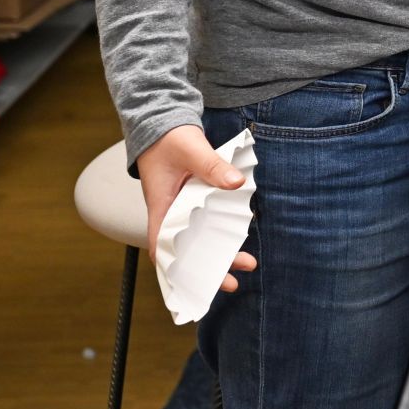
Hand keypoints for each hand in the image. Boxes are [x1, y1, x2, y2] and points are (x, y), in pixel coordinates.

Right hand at [137, 125, 257, 293]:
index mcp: (160, 207)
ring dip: (221, 252)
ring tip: (247, 263)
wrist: (166, 124)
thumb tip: (236, 184)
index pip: (161, 246)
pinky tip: (242, 238)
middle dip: (209, 267)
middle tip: (233, 282)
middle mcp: (170, 213)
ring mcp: (183, 209)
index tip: (192, 284)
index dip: (175, 268)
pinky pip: (208, 222)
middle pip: (186, 249)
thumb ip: (212, 166)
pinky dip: (222, 233)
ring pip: (200, 238)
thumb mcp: (191, 149)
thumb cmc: (170, 139)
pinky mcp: (195, 201)